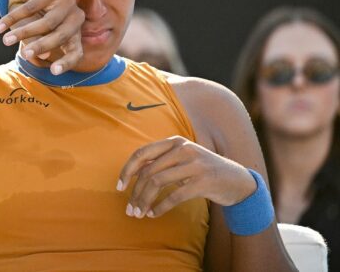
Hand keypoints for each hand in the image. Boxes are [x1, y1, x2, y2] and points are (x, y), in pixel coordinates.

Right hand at [0, 0, 84, 74]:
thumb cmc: (29, 18)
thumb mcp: (32, 35)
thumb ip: (37, 44)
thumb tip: (43, 57)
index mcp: (74, 33)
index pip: (75, 52)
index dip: (66, 63)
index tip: (53, 71)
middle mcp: (75, 17)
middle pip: (61, 36)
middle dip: (41, 46)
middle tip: (24, 55)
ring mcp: (65, 1)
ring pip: (47, 23)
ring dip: (23, 33)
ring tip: (5, 41)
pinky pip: (31, 7)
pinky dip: (13, 18)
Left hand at [116, 136, 256, 218]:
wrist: (237, 180)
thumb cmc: (202, 171)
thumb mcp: (182, 160)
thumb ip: (161, 162)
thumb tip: (133, 173)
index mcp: (175, 142)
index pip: (142, 153)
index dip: (127, 170)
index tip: (119, 187)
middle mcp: (183, 149)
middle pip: (148, 171)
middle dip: (135, 193)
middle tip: (129, 209)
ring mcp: (194, 164)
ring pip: (158, 183)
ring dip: (145, 201)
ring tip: (139, 214)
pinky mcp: (203, 182)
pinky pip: (174, 196)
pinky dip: (160, 207)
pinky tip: (154, 214)